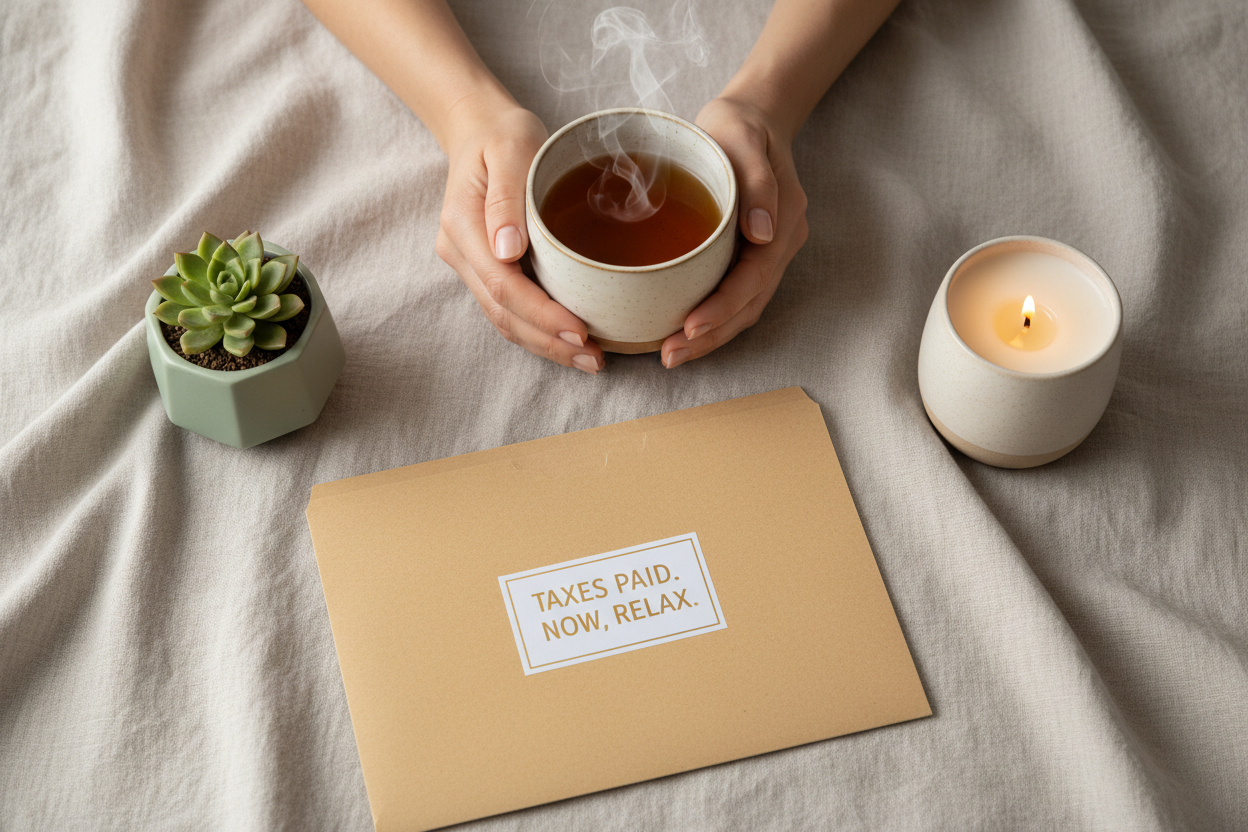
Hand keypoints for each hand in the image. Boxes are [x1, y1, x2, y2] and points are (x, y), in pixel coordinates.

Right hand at [435, 103, 605, 373]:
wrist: (478, 127)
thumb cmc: (501, 133)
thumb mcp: (510, 147)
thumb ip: (506, 196)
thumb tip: (507, 251)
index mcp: (463, 225)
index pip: (503, 286)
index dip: (541, 315)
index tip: (580, 331)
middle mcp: (461, 253)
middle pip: (504, 314)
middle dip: (549, 343)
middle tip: (595, 359)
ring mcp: (470, 264)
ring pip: (505, 319)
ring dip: (546, 345)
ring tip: (589, 359)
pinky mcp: (485, 268)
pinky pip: (510, 308)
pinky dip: (540, 329)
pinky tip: (570, 339)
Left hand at [660, 96, 808, 368]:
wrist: (753, 115)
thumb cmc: (740, 124)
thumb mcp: (742, 137)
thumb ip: (758, 182)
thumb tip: (763, 233)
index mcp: (784, 220)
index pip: (753, 277)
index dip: (723, 308)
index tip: (689, 328)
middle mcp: (781, 242)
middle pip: (749, 304)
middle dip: (711, 336)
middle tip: (669, 356)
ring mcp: (769, 252)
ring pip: (744, 308)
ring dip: (711, 336)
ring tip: (672, 355)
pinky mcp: (751, 255)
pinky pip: (737, 296)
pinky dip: (713, 319)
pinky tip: (682, 332)